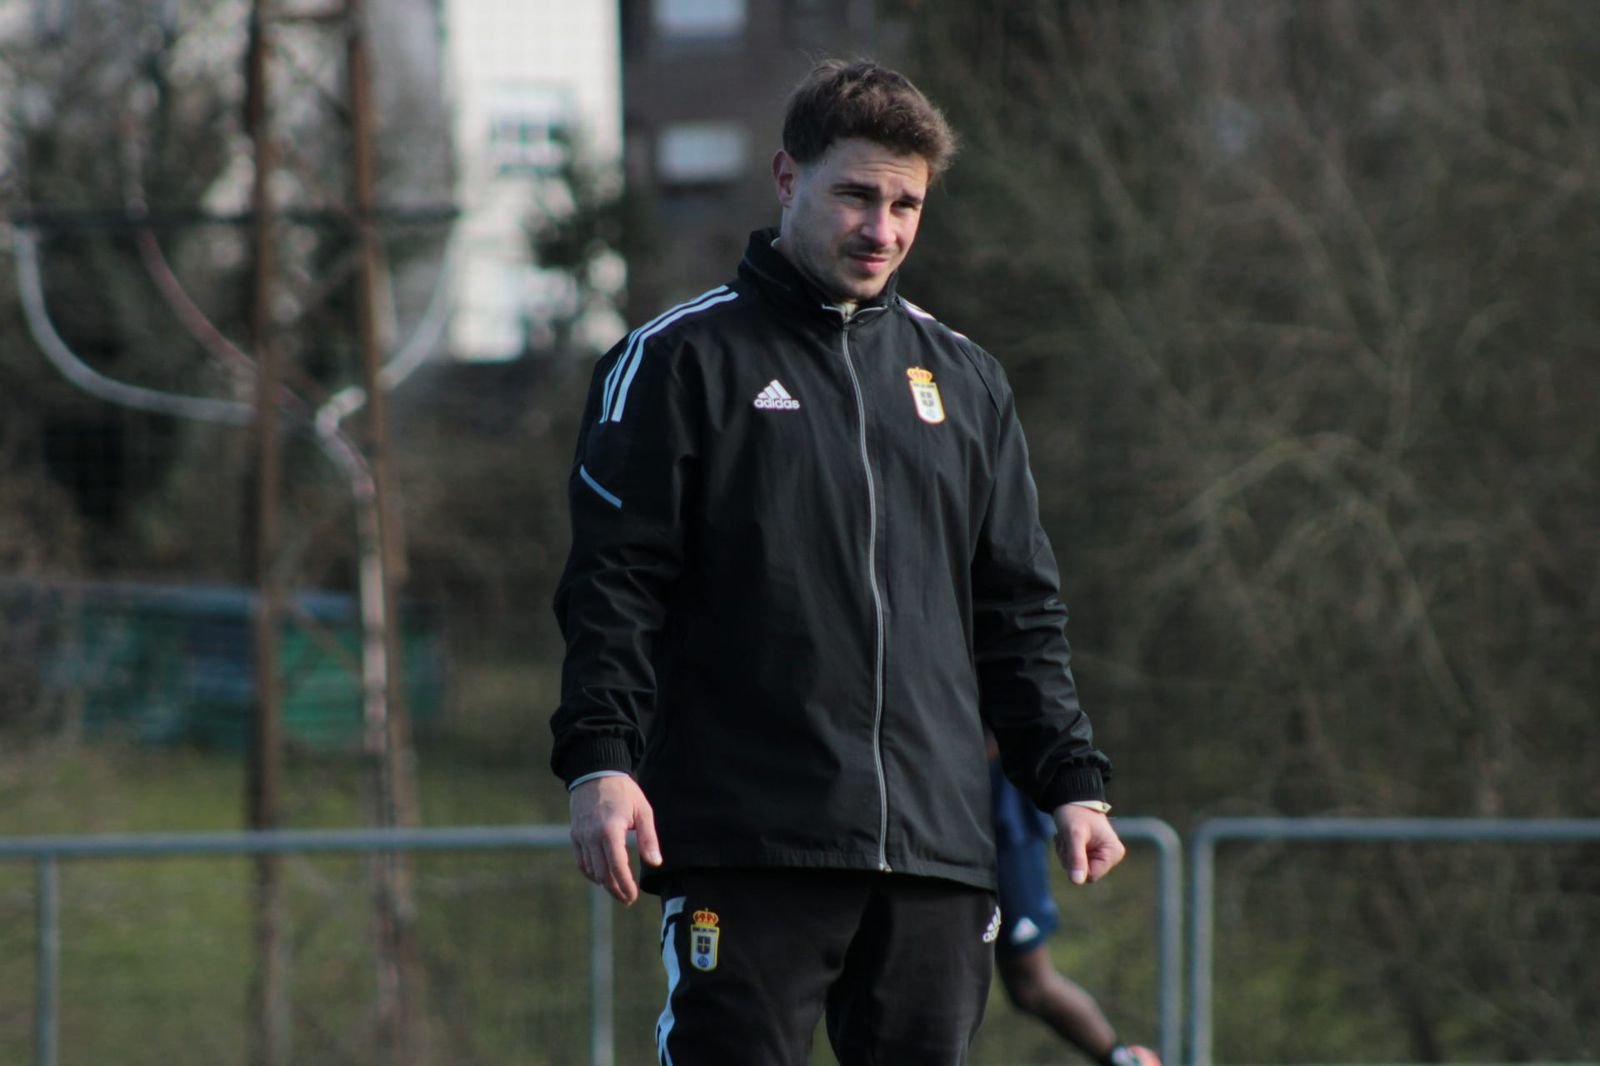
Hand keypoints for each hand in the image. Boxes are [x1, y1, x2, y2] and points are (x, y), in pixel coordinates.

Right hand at [568, 775, 662, 904]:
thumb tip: (655, 863)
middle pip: (602, 874)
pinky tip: (602, 878)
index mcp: (610, 830)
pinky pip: (581, 862)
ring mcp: (580, 836)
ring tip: (618, 890)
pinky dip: (591, 873)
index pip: (617, 867)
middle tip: (628, 899)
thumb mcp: (643, 811)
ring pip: (591, 870)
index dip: (625, 885)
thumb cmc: (623, 792)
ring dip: (604, 884)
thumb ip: (648, 839)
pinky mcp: (574, 835)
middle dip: (615, 890)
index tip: (633, 896)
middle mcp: (592, 836)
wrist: (596, 774)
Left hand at [1051, 804, 1125, 884]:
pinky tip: (1068, 838)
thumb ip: (1076, 858)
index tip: (1071, 845)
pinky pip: (1075, 863)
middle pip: (1083, 873)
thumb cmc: (1074, 813)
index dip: (1076, 864)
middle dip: (1069, 858)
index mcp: (1113, 853)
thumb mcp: (1073, 834)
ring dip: (1066, 853)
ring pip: (1077, 869)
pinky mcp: (1092, 853)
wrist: (1071, 800)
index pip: (1090, 875)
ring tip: (1067, 836)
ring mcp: (1101, 855)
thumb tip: (1077, 882)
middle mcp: (1111, 856)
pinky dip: (1066, 851)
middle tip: (1067, 839)